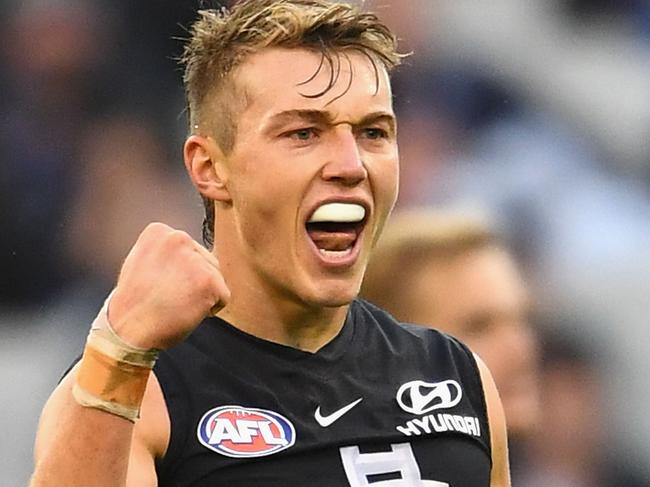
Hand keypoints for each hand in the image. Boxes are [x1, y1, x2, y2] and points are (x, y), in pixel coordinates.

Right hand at [107, 222, 229, 349]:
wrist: (127, 331)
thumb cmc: (134, 303)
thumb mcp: (142, 261)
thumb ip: (166, 252)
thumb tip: (191, 251)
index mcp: (159, 231)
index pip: (189, 250)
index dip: (179, 273)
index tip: (157, 283)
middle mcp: (179, 237)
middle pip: (206, 261)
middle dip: (193, 282)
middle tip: (167, 296)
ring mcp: (195, 259)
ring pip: (216, 278)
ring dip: (201, 294)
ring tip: (175, 303)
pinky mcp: (209, 280)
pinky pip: (223, 297)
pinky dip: (210, 309)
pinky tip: (186, 312)